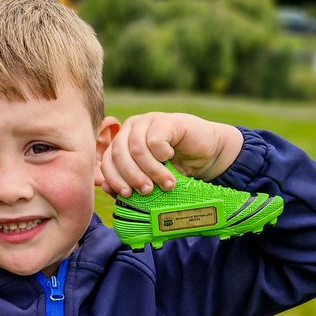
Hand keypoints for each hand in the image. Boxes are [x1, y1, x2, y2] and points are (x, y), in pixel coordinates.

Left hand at [96, 111, 242, 196]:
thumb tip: (107, 189)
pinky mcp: (165, 120)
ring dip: (152, 170)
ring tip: (167, 183)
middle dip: (132, 176)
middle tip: (147, 191)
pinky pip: (154, 140)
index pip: (106, 161)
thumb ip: (129, 183)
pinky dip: (162, 155)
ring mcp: (147, 121)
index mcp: (122, 143)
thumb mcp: (150, 180)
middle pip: (118, 154)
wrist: (208, 155)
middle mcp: (131, 129)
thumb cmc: (178, 169)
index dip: (113, 179)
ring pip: (136, 149)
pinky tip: (172, 158)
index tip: (126, 195)